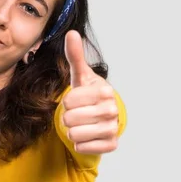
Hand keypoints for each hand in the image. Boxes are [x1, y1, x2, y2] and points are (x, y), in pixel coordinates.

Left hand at [62, 30, 118, 154]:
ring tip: (80, 125)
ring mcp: (113, 128)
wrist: (100, 119)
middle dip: (67, 118)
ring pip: (74, 134)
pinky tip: (86, 137)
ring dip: (71, 131)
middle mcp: (113, 109)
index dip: (67, 102)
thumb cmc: (87, 96)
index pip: (69, 100)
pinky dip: (78, 144)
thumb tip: (72, 33)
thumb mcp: (79, 76)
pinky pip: (82, 147)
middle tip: (76, 114)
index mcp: (105, 90)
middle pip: (70, 118)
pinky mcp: (111, 144)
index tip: (76, 100)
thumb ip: (75, 56)